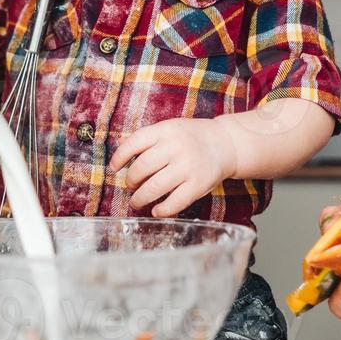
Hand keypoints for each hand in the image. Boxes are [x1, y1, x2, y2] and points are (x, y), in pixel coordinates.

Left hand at [109, 118, 238, 217]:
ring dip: (140, 198)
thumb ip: (150, 140)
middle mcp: (176, 146)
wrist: (227, 143)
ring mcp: (188, 166)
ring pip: (154, 187)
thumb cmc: (192, 138)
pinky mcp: (198, 184)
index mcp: (166, 130)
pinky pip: (175, 202)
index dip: (119, 157)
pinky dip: (162, 210)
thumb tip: (121, 158)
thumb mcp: (171, 129)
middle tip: (130, 186)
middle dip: (131, 181)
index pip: (135, 142)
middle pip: (142, 167)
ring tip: (136, 201)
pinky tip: (156, 211)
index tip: (114, 168)